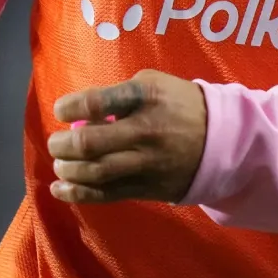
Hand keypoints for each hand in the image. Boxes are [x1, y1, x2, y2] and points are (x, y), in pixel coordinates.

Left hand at [48, 69, 206, 204]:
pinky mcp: (147, 187)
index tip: (61, 111)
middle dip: (62, 144)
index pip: (97, 102)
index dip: (70, 107)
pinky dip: (78, 193)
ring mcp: (146, 162)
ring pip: (95, 172)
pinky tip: (60, 188)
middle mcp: (144, 131)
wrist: (221, 140)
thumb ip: (118, 94)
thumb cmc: (179, 104)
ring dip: (68, 169)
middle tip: (56, 143)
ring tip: (60, 164)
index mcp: (145, 97)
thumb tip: (82, 114)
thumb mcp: (154, 83)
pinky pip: (106, 194)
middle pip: (90, 143)